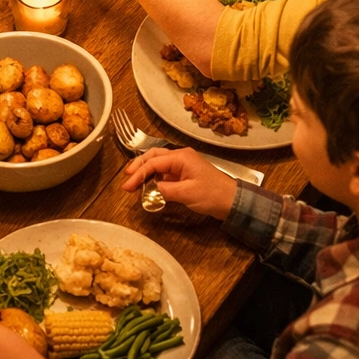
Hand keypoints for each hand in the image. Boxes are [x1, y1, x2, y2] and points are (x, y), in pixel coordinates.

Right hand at [123, 147, 237, 219]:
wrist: (232, 201)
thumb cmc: (212, 195)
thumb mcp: (187, 194)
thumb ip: (165, 190)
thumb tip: (150, 189)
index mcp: (181, 157)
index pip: (153, 162)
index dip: (138, 174)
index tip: (127, 186)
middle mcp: (180, 156)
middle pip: (154, 156)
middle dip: (139, 167)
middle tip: (127, 179)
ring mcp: (183, 165)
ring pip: (158, 163)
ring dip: (146, 171)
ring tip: (134, 182)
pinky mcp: (185, 173)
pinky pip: (165, 172)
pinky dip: (155, 177)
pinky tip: (149, 185)